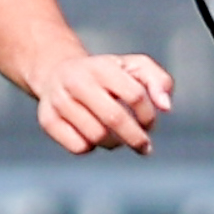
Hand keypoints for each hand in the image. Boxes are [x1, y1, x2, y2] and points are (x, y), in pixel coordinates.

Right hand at [34, 52, 173, 155]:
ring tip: (117, 138)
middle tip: (145, 148)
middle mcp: (78, 81)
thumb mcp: (134, 68)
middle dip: (136, 138)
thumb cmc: (106, 74)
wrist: (57, 72)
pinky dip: (92, 147)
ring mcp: (60, 100)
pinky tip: (93, 137)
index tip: (150, 124)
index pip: (135, 95)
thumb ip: (159, 81)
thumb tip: (166, 107)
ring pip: (97, 136)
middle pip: (115, 119)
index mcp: (103, 66)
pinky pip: (79, 147)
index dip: (148, 115)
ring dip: (114, 144)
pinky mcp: (47, 119)